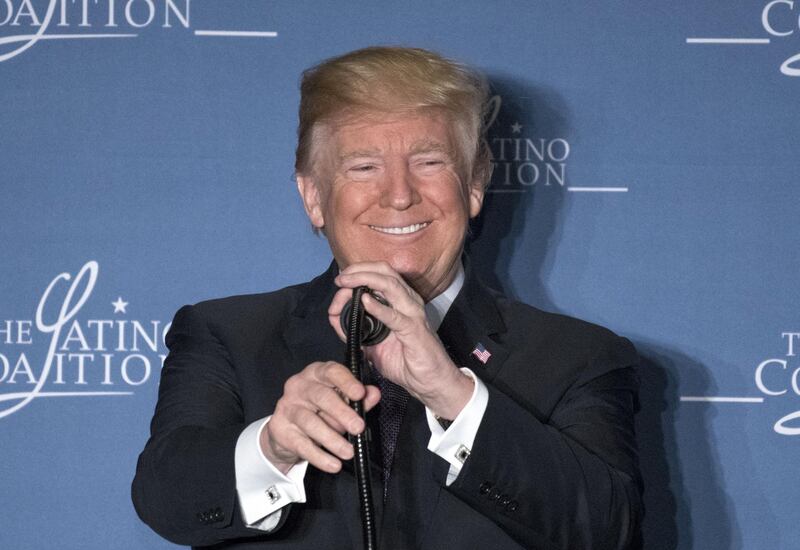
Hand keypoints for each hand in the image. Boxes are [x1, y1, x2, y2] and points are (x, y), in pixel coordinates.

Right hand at [260, 361, 380, 474]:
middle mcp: (299, 386)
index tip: (361, 394)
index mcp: (316, 373)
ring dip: (332, 439)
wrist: (288, 428)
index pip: (331, 371)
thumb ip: (358, 398)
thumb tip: (374, 394)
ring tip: (349, 452)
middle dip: (342, 413)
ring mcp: (288, 406)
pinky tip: (333, 464)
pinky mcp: (280, 428)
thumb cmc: (320, 409)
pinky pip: (302, 444)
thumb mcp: (340, 400)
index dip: (347, 382)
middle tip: (358, 428)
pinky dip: (320, 457)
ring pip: (311, 422)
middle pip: (321, 397)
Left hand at [328, 261, 473, 419]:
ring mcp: (413, 314)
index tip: (338, 285)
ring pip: (390, 285)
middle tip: (340, 278)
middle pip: (384, 271)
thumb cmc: (407, 362)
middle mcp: (408, 302)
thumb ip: (355, 330)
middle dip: (359, 270)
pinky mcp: (415, 331)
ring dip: (364, 281)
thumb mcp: (374, 344)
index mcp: (401, 300)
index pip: (379, 274)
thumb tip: (335, 317)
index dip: (357, 274)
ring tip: (346, 283)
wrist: (431, 383)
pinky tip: (364, 301)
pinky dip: (378, 307)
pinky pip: (395, 316)